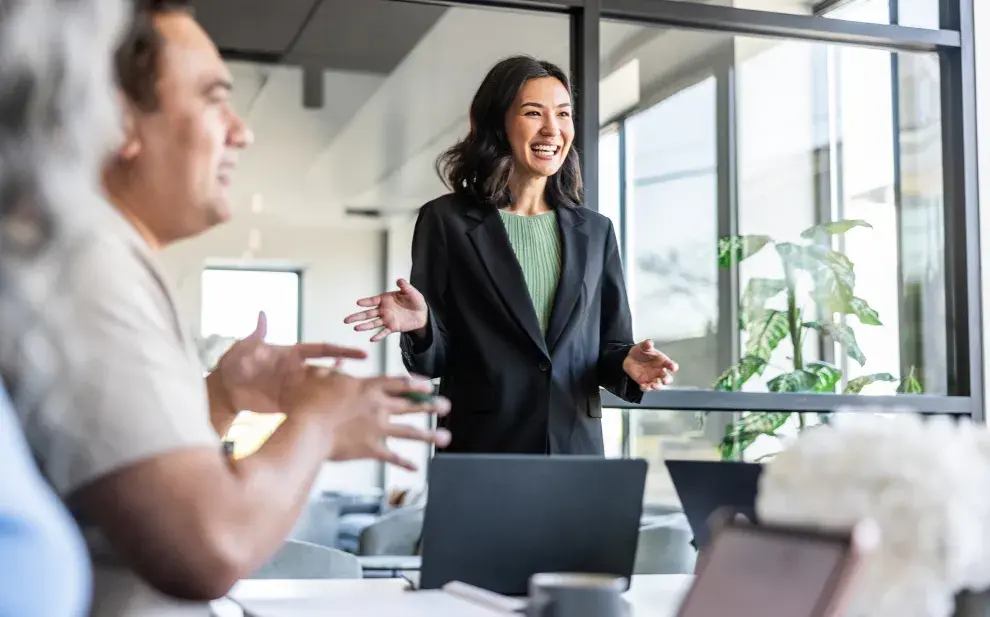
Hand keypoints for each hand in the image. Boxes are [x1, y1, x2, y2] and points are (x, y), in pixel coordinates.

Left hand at [214, 312, 367, 414]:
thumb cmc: (232, 365)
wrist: (221, 392)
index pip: (321, 350)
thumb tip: (262, 314)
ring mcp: (294, 390)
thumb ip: (255, 336)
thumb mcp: (242, 350)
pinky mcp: (288, 407)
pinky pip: (308, 408)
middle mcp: (297, 372)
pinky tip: (331, 417)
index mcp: (291, 355)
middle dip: (345, 376)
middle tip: (362, 384)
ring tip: (354, 400)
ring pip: (321, 391)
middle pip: (327, 372)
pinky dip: (321, 411)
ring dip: (335, 394)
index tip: (362, 355)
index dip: (341, 351)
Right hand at [288, 368, 451, 470]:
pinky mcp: (371, 449)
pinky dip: (405, 462)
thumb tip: (339, 362)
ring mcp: (378, 429)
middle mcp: (378, 407)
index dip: (416, 384)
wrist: (307, 430)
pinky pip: (393, 457)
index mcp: (368, 387)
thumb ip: (334, 370)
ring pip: (410, 432)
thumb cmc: (308, 401)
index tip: (429, 386)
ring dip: (429, 435)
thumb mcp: (319, 377)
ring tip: (446, 437)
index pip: (399, 383)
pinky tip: (416, 466)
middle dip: (431, 405)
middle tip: (446, 405)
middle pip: (411, 405)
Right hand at [344, 278, 427, 341]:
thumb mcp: (411, 292)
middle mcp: (383, 310)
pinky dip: (378, 336)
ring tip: (356, 328)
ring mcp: (386, 319)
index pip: (373, 300)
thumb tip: (399, 280)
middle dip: (357, 316)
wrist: (422, 314)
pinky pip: (384, 332)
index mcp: (385, 299)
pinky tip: (372, 338)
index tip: (358, 303)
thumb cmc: (415, 301)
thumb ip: (405, 287)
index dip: (366, 302)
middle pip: (367, 314)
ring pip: (373, 323)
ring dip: (364, 326)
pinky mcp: (392, 327)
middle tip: (346, 320)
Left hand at [622, 340, 677, 390]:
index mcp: (662, 361)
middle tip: (664, 379)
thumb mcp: (643, 346)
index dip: (673, 366)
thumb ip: (647, 345)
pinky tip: (643, 386)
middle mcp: (659, 371)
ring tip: (653, 385)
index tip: (673, 367)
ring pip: (659, 385)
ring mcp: (652, 377)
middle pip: (667, 378)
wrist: (629, 358)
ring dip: (657, 386)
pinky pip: (647, 387)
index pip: (670, 365)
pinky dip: (646, 388)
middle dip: (667, 379)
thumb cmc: (641, 352)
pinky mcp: (644, 382)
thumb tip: (649, 342)